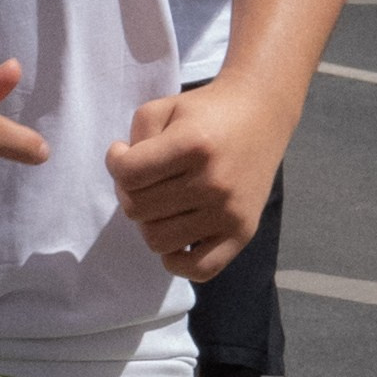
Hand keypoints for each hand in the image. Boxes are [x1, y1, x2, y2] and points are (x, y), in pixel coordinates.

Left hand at [107, 74, 284, 282]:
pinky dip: (177, 260)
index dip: (116, 162)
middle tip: (144, 177)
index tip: (125, 152)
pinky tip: (176, 234)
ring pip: (157, 241)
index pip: (128, 174)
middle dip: (129, 192)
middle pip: (137, 210)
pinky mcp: (242, 233)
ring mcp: (229, 213)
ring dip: (149, 222)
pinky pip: (199, 270)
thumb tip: (124, 175)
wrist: (261, 115)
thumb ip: (136, 137)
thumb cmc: (206, 111)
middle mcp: (213, 183)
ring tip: (160, 201)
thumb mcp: (164, 106)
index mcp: (193, 145)